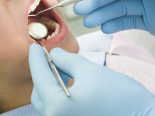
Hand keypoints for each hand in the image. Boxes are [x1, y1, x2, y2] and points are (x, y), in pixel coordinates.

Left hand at [29, 44, 154, 115]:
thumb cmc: (120, 95)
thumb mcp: (90, 71)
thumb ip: (67, 60)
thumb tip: (54, 55)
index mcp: (57, 106)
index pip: (39, 77)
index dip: (35, 59)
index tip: (34, 46)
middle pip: (39, 92)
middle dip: (42, 72)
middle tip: (48, 56)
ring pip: (48, 101)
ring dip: (50, 82)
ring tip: (61, 66)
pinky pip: (58, 107)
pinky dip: (59, 92)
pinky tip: (68, 81)